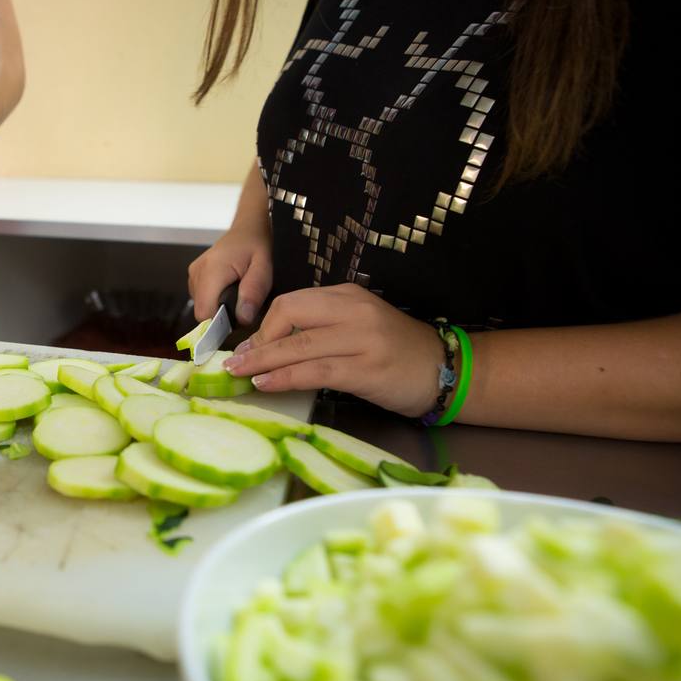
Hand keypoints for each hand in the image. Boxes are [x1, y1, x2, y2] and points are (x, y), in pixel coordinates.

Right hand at [187, 226, 270, 324]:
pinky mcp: (194, 274)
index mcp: (212, 270)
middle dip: (222, 314)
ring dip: (218, 306)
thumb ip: (253, 292)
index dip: (220, 322)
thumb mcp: (264, 268)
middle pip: (202, 311)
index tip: (238, 318)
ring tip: (236, 291)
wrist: (248, 227)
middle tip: (242, 302)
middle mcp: (197, 271)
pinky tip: (228, 288)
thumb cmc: (257, 245)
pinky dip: (214, 298)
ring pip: (201, 306)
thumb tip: (242, 319)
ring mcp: (193, 273)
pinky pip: (201, 297)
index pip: (204, 312)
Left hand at [223, 284, 443, 417]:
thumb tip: (270, 345)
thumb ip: (320, 328)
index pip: (292, 302)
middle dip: (257, 341)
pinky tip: (267, 384)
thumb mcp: (357, 328)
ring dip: (262, 361)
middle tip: (236, 363)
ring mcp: (362, 338)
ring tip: (239, 375)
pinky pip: (315, 371)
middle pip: (289, 315)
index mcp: (348, 296)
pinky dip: (285, 377)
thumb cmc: (395, 352)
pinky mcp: (367, 368)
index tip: (249, 347)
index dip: (264, 326)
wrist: (444, 370)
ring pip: (298, 346)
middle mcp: (354, 311)